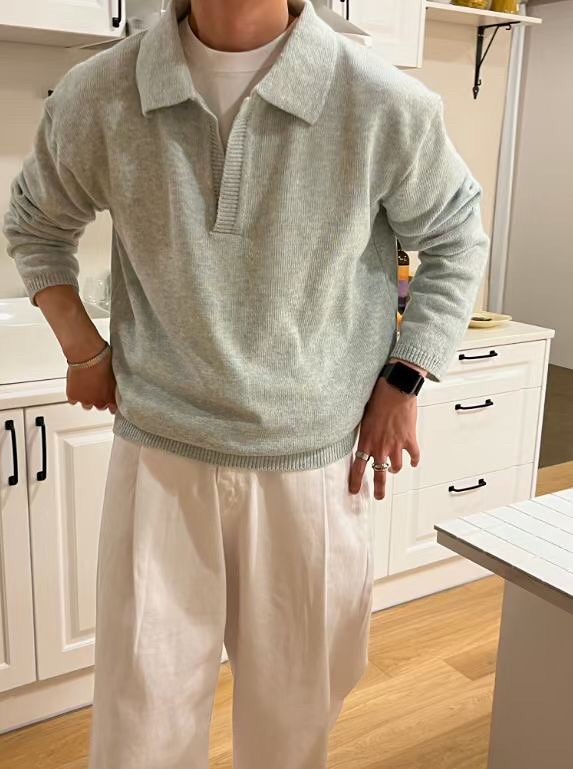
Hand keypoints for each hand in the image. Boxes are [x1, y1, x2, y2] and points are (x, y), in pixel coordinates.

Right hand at [67, 349, 117, 413]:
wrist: (88, 356)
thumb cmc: (104, 361)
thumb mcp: (116, 376)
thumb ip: (115, 386)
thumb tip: (114, 387)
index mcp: (112, 398)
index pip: (114, 409)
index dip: (111, 403)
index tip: (110, 399)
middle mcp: (99, 402)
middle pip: (100, 407)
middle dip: (99, 399)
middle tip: (98, 389)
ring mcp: (85, 400)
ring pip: (87, 406)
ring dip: (87, 398)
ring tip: (87, 387)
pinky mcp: (73, 396)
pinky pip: (73, 401)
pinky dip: (75, 395)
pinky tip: (77, 387)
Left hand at [349, 378, 420, 500]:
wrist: (395, 390)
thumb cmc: (378, 398)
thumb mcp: (363, 417)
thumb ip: (364, 433)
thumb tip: (364, 439)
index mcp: (366, 441)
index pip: (357, 467)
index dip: (355, 481)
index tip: (354, 490)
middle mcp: (380, 447)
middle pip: (378, 475)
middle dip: (379, 489)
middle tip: (378, 496)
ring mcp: (396, 446)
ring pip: (396, 468)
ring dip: (395, 469)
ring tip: (394, 468)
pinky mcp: (410, 440)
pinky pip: (414, 457)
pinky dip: (414, 460)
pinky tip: (413, 461)